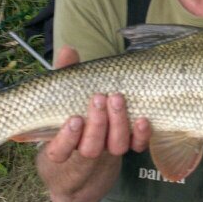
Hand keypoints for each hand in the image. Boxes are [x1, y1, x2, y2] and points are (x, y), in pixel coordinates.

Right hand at [42, 46, 151, 164]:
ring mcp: (110, 148)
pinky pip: (137, 146)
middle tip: (99, 98)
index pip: (60, 151)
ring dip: (117, 123)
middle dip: (96, 124)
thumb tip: (68, 50)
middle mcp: (88, 148)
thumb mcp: (70, 87)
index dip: (67, 138)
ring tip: (117, 98)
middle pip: (91, 148)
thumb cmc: (80, 101)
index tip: (75, 118)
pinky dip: (141, 134)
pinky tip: (142, 119)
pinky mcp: (131, 144)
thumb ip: (67, 72)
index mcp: (65, 141)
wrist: (103, 116)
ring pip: (115, 147)